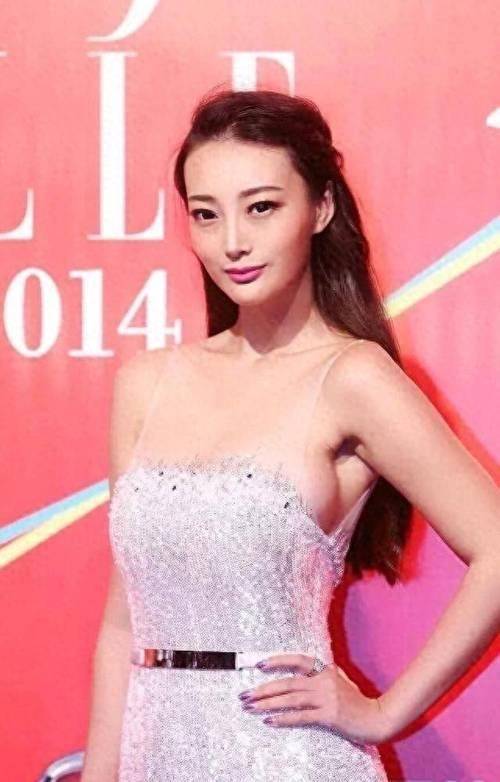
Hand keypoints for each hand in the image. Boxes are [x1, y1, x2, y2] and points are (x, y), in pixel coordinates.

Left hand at [238, 652, 392, 744]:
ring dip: (268, 704)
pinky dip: (283, 719)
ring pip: (290, 699)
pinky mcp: (329, 716)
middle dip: (263, 689)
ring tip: (250, 708)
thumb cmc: (358, 701)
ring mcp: (326, 698)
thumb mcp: (341, 680)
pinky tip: (270, 721)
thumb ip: (323, 674)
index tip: (259, 665)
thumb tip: (304, 671)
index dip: (278, 661)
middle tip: (245, 694)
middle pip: (288, 682)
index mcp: (325, 670)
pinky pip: (300, 717)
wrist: (376, 718)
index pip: (297, 660)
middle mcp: (324, 681)